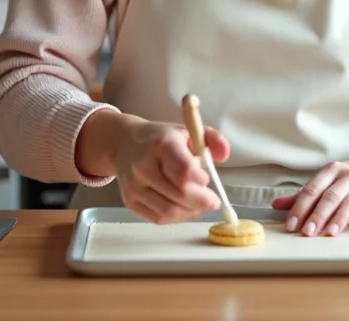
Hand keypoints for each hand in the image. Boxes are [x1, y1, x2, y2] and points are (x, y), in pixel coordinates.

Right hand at [111, 117, 231, 223]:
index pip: (184, 170)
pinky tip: (184, 207)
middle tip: (213, 201)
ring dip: (191, 211)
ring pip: (170, 210)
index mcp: (161, 144)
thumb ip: (212, 139)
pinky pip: (159, 218)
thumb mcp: (187, 130)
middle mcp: (144, 166)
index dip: (201, 180)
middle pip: (179, 194)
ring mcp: (135, 186)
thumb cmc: (160, 138)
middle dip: (202, 201)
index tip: (207, 179)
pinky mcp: (130, 201)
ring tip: (199, 204)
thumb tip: (223, 156)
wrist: (124, 143)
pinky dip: (177, 217)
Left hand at [272, 151, 348, 236]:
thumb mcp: (328, 181)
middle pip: (330, 196)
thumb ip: (305, 194)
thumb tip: (276, 205)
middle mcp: (348, 175)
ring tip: (330, 233)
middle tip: (308, 232)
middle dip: (318, 215)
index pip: (312, 189)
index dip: (300, 208)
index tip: (292, 225)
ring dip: (340, 218)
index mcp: (331, 171)